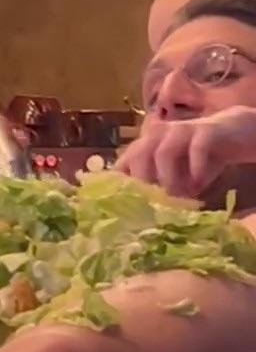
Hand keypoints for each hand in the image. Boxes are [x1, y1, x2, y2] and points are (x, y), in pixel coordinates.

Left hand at [115, 106, 255, 198]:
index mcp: (146, 146)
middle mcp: (158, 135)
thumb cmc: (197, 162)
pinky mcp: (205, 131)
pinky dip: (196, 169)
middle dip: (144, 182)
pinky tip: (199, 186)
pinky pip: (197, 148)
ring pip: (164, 152)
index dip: (118, 184)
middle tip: (153, 206)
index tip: (120, 207)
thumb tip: (147, 221)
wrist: (232, 135)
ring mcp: (181, 130)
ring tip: (178, 198)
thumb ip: (162, 192)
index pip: (123, 163)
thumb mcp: (177, 179)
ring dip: (169, 179)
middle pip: (139, 155)